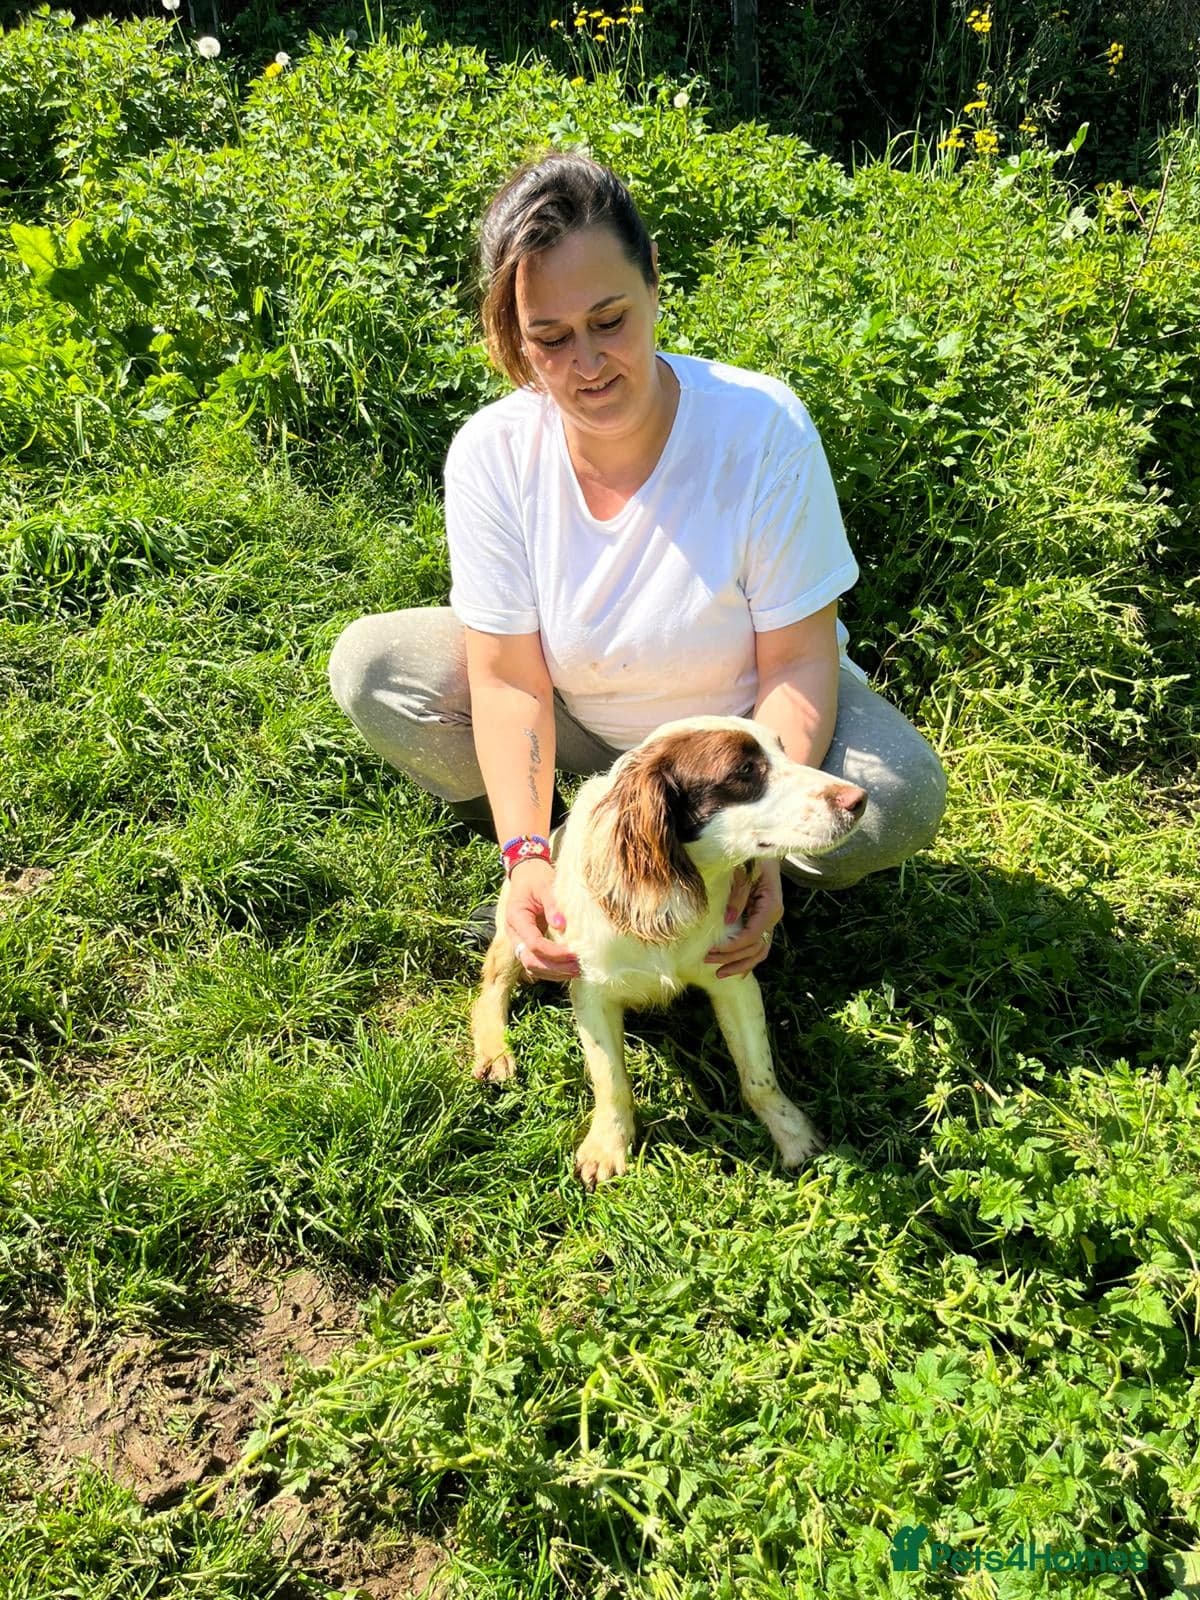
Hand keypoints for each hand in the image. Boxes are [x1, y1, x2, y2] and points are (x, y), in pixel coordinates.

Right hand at [505, 859, 580, 981]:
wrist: (526, 875)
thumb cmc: (537, 878)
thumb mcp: (546, 885)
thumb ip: (553, 904)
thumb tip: (562, 925)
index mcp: (516, 918)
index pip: (533, 944)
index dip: (555, 952)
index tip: (575, 952)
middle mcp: (514, 934)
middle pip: (530, 961)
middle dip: (555, 968)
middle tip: (579, 967)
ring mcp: (519, 941)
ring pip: (532, 967)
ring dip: (555, 973)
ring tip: (578, 971)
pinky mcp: (528, 944)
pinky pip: (537, 964)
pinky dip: (552, 970)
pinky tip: (569, 969)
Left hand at [704, 859, 783, 979]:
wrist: (763, 846)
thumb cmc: (751, 855)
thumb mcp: (742, 870)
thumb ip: (737, 894)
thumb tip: (728, 921)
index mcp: (771, 904)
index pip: (753, 935)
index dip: (732, 947)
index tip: (712, 951)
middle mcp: (773, 915)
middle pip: (756, 948)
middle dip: (731, 958)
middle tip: (707, 960)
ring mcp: (769, 920)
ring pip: (760, 952)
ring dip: (740, 965)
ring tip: (719, 974)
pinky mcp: (762, 920)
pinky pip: (758, 945)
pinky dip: (747, 960)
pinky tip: (734, 970)